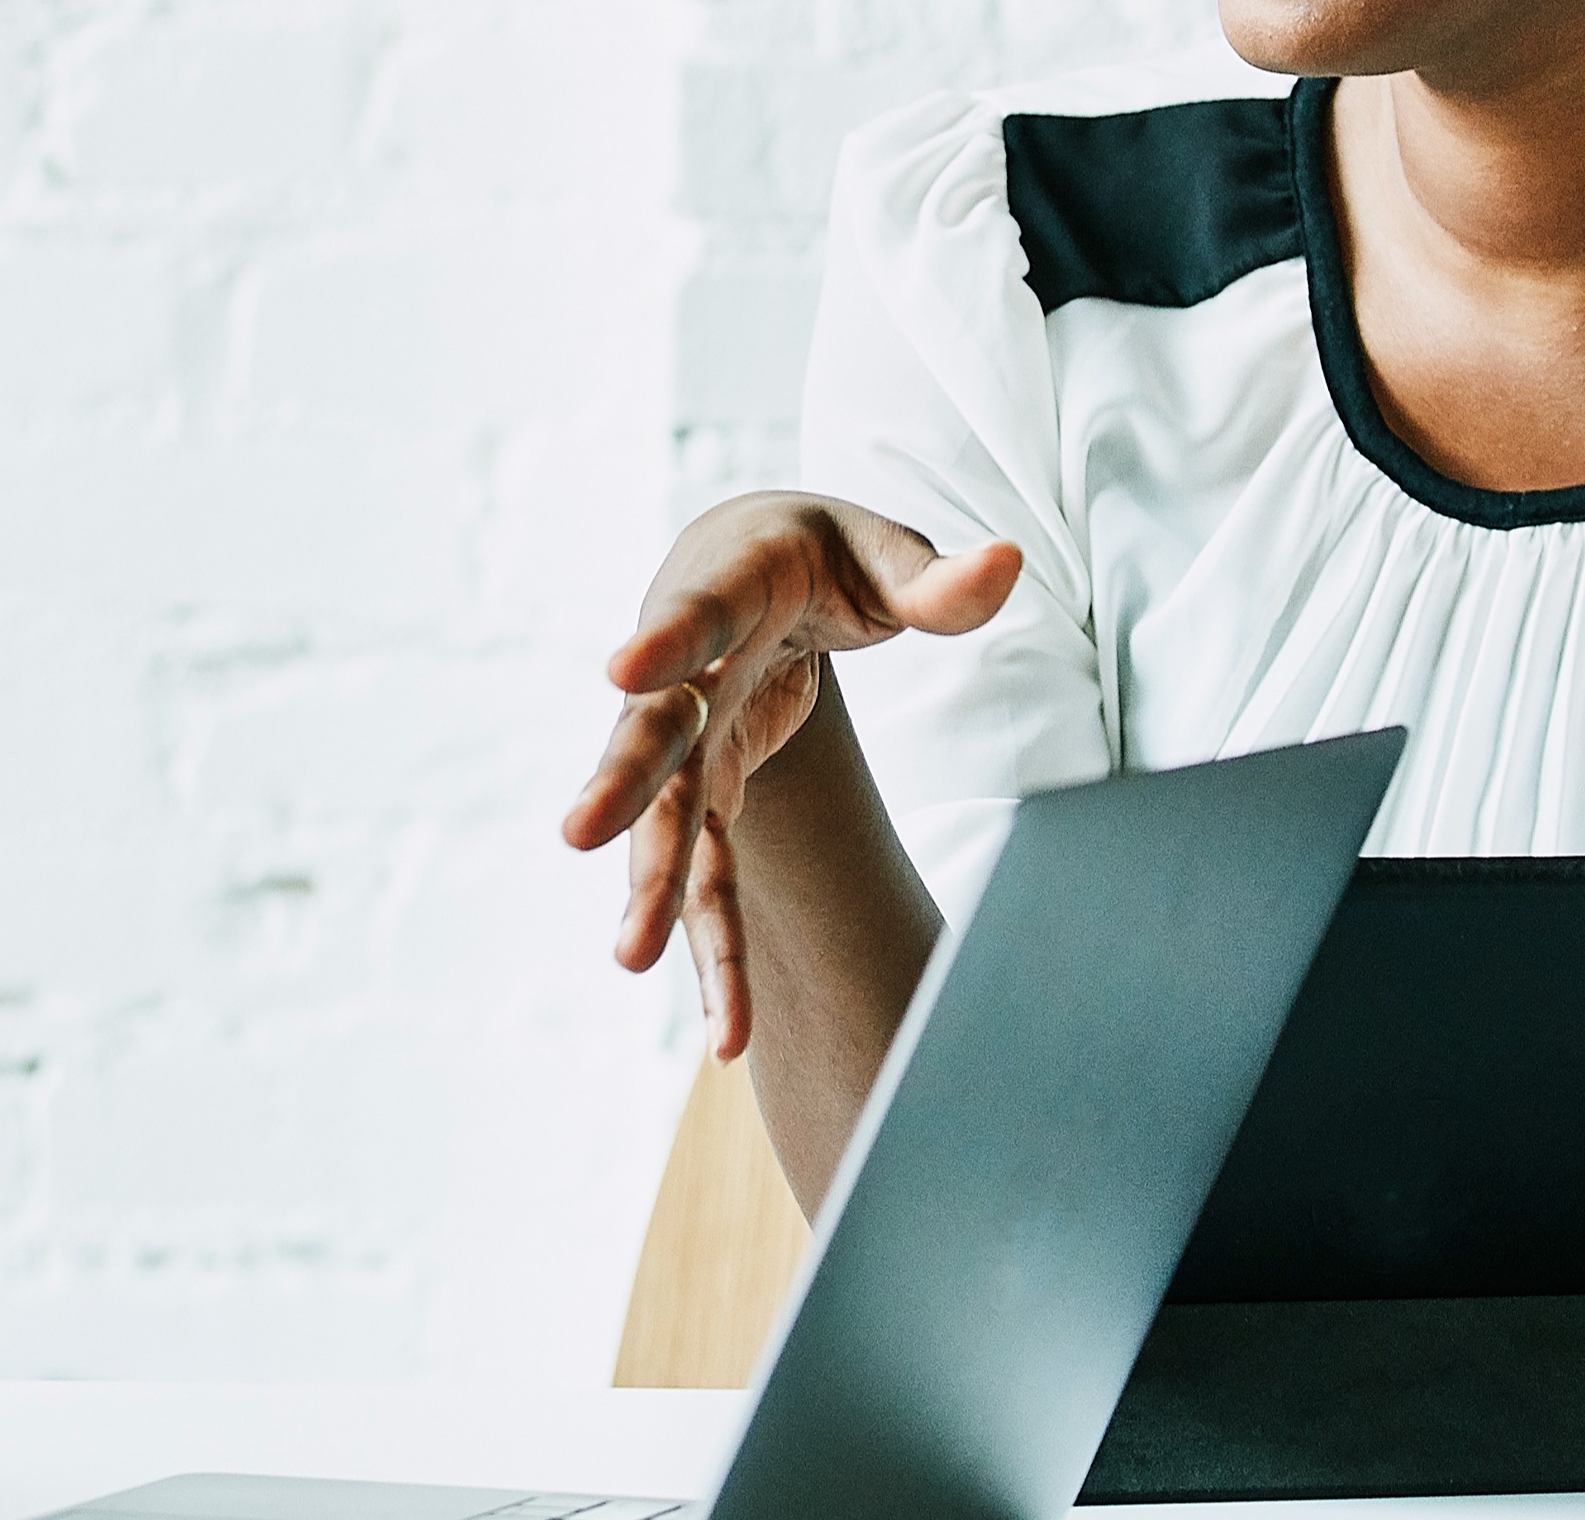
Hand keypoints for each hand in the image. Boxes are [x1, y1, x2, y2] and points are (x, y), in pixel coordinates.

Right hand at [568, 491, 1016, 1056]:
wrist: (749, 571)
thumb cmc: (820, 555)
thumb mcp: (879, 551)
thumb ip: (933, 577)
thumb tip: (1006, 564)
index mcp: (729, 585)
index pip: (697, 615)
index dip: (666, 640)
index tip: (624, 668)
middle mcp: (690, 673)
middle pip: (653, 733)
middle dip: (620, 782)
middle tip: (578, 833)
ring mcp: (690, 744)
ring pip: (668, 825)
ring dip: (654, 891)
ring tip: (631, 959)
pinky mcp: (708, 795)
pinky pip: (709, 878)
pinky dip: (717, 949)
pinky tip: (730, 1032)